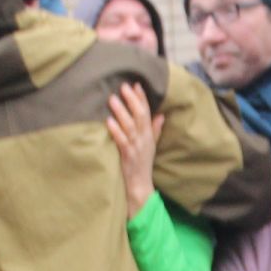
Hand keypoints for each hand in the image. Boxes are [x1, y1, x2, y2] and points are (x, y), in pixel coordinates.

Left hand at [106, 83, 163, 215]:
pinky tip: (109, 121)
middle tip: (123, 86)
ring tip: (112, 99)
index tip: (135, 84)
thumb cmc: (142, 165)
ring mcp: (136, 147)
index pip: (147, 112)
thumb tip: (161, 115)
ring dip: (121, 112)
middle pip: (139, 116)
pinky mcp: (127, 156)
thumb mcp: (151, 146)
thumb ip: (155, 130)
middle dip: (132, 100)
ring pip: (130, 126)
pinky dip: (116, 130)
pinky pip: (121, 141)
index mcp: (149, 135)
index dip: (142, 98)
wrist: (140, 185)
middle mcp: (144, 139)